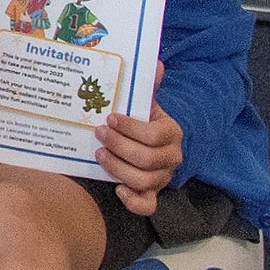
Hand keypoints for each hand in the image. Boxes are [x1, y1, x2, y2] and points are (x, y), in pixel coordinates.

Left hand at [94, 95, 183, 214]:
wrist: (142, 145)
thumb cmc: (139, 123)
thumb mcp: (143, 104)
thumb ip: (148, 86)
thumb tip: (156, 63)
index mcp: (170, 133)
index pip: (154, 135)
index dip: (131, 128)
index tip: (110, 118)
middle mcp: (171, 158)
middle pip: (147, 159)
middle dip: (119, 146)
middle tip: (98, 134)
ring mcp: (162, 178)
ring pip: (143, 181)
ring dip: (117, 168)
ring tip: (99, 155)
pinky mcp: (152, 195)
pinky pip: (147, 206)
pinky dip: (132, 200)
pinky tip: (118, 189)